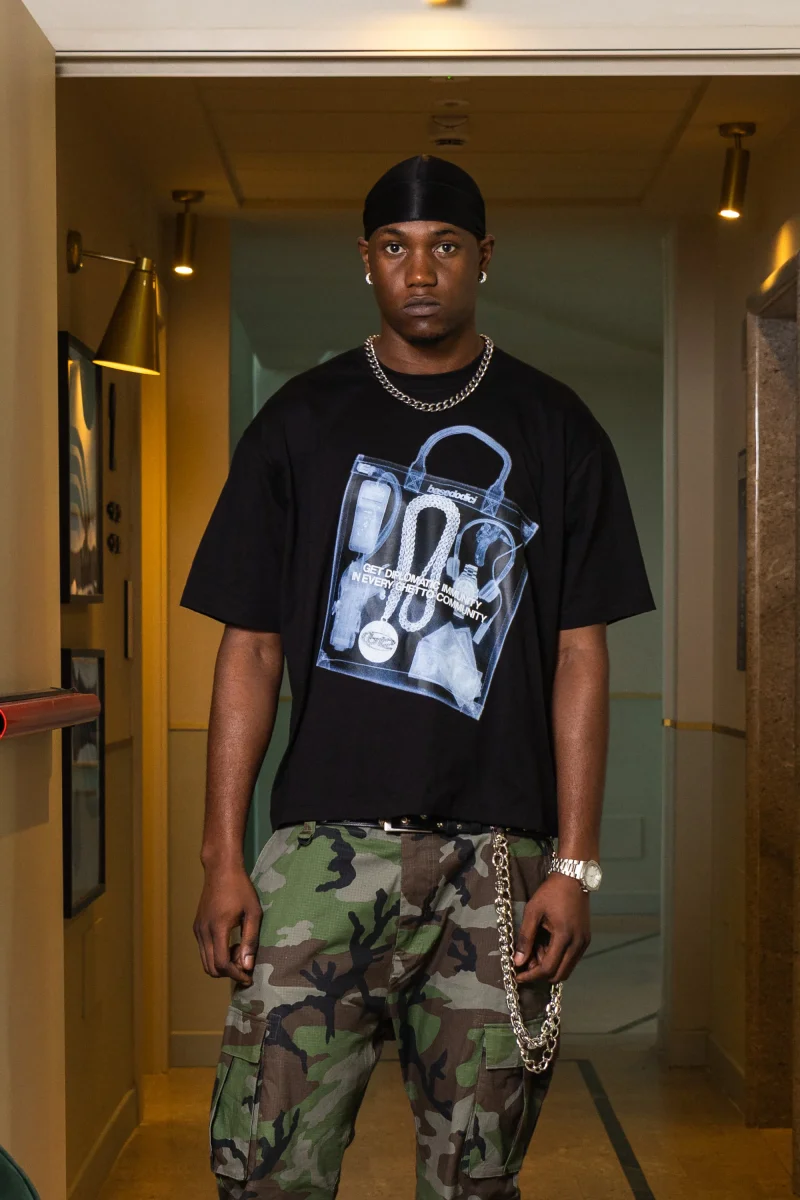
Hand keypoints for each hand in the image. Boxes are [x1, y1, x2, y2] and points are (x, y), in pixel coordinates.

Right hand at [193, 862, 262, 984]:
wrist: (221, 870)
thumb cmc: (241, 889)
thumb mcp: (253, 913)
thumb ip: (250, 940)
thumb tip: (247, 966)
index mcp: (217, 928)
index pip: (221, 964)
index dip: (235, 975)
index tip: (249, 977)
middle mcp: (203, 931)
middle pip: (211, 968)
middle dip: (229, 973)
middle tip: (245, 964)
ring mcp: (198, 929)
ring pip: (205, 962)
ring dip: (222, 965)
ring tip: (239, 951)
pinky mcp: (197, 927)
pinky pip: (204, 951)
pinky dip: (216, 955)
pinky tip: (230, 943)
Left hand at [513, 873, 590, 984]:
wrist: (573, 878)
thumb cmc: (551, 892)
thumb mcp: (533, 912)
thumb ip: (525, 938)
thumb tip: (517, 961)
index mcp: (564, 936)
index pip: (548, 968)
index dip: (531, 976)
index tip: (517, 976)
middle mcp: (578, 943)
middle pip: (559, 975)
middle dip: (540, 974)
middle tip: (525, 963)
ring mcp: (584, 942)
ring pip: (566, 969)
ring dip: (550, 966)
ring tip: (535, 950)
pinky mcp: (585, 939)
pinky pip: (571, 959)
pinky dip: (558, 959)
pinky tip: (546, 945)